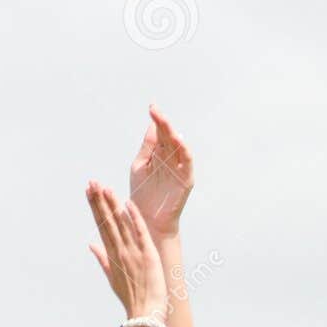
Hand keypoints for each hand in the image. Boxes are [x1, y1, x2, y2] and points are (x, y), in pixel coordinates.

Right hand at [85, 182, 167, 318]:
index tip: (88, 193)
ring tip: (104, 187)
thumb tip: (91, 245)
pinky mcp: (147, 254)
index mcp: (111, 255)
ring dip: (112, 204)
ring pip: (120, 223)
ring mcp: (132, 252)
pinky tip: (128, 203)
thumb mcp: (112, 278)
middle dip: (98, 201)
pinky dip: (133, 218)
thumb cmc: (131, 298)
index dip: (95, 208)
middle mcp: (119, 251)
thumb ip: (102, 259)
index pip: (101, 226)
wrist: (145, 314)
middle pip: (107, 221)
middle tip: (91, 182)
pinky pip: (139, 232)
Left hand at [129, 102, 193, 237]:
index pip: (160, 133)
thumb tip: (152, 124)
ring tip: (163, 120)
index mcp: (159, 154)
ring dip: (172, 132)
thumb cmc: (142, 194)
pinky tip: (177, 139)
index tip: (151, 107)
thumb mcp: (140, 166)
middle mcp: (170, 158)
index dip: (157, 120)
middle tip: (155, 109)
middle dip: (162, 122)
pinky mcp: (186, 178)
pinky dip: (184, 149)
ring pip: (178, 145)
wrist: (146, 219)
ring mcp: (179, 168)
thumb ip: (147, 147)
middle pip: (169, 136)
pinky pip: (187, 161)